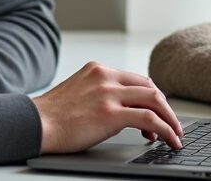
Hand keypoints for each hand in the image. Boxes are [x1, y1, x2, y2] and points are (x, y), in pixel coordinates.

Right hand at [33, 61, 182, 152]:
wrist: (35, 123)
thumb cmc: (52, 115)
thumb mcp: (78, 91)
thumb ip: (98, 92)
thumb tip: (120, 109)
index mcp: (97, 69)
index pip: (135, 79)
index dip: (151, 96)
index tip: (156, 112)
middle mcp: (105, 76)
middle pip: (149, 87)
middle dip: (165, 107)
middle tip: (171, 124)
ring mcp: (109, 93)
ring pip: (154, 100)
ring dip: (169, 119)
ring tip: (174, 135)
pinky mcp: (111, 114)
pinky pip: (150, 119)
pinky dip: (166, 130)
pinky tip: (169, 140)